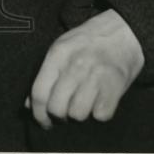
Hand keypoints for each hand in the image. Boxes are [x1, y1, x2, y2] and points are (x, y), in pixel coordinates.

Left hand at [26, 8, 143, 125]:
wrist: (124, 32)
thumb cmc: (89, 42)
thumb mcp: (62, 48)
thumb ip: (45, 74)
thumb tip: (30, 104)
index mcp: (58, 54)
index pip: (39, 93)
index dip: (38, 114)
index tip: (43, 122)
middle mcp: (75, 65)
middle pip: (57, 108)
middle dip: (58, 117)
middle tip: (64, 114)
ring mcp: (96, 76)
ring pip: (78, 115)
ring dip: (79, 115)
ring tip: (83, 103)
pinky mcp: (115, 86)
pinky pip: (101, 115)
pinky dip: (100, 113)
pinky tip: (99, 101)